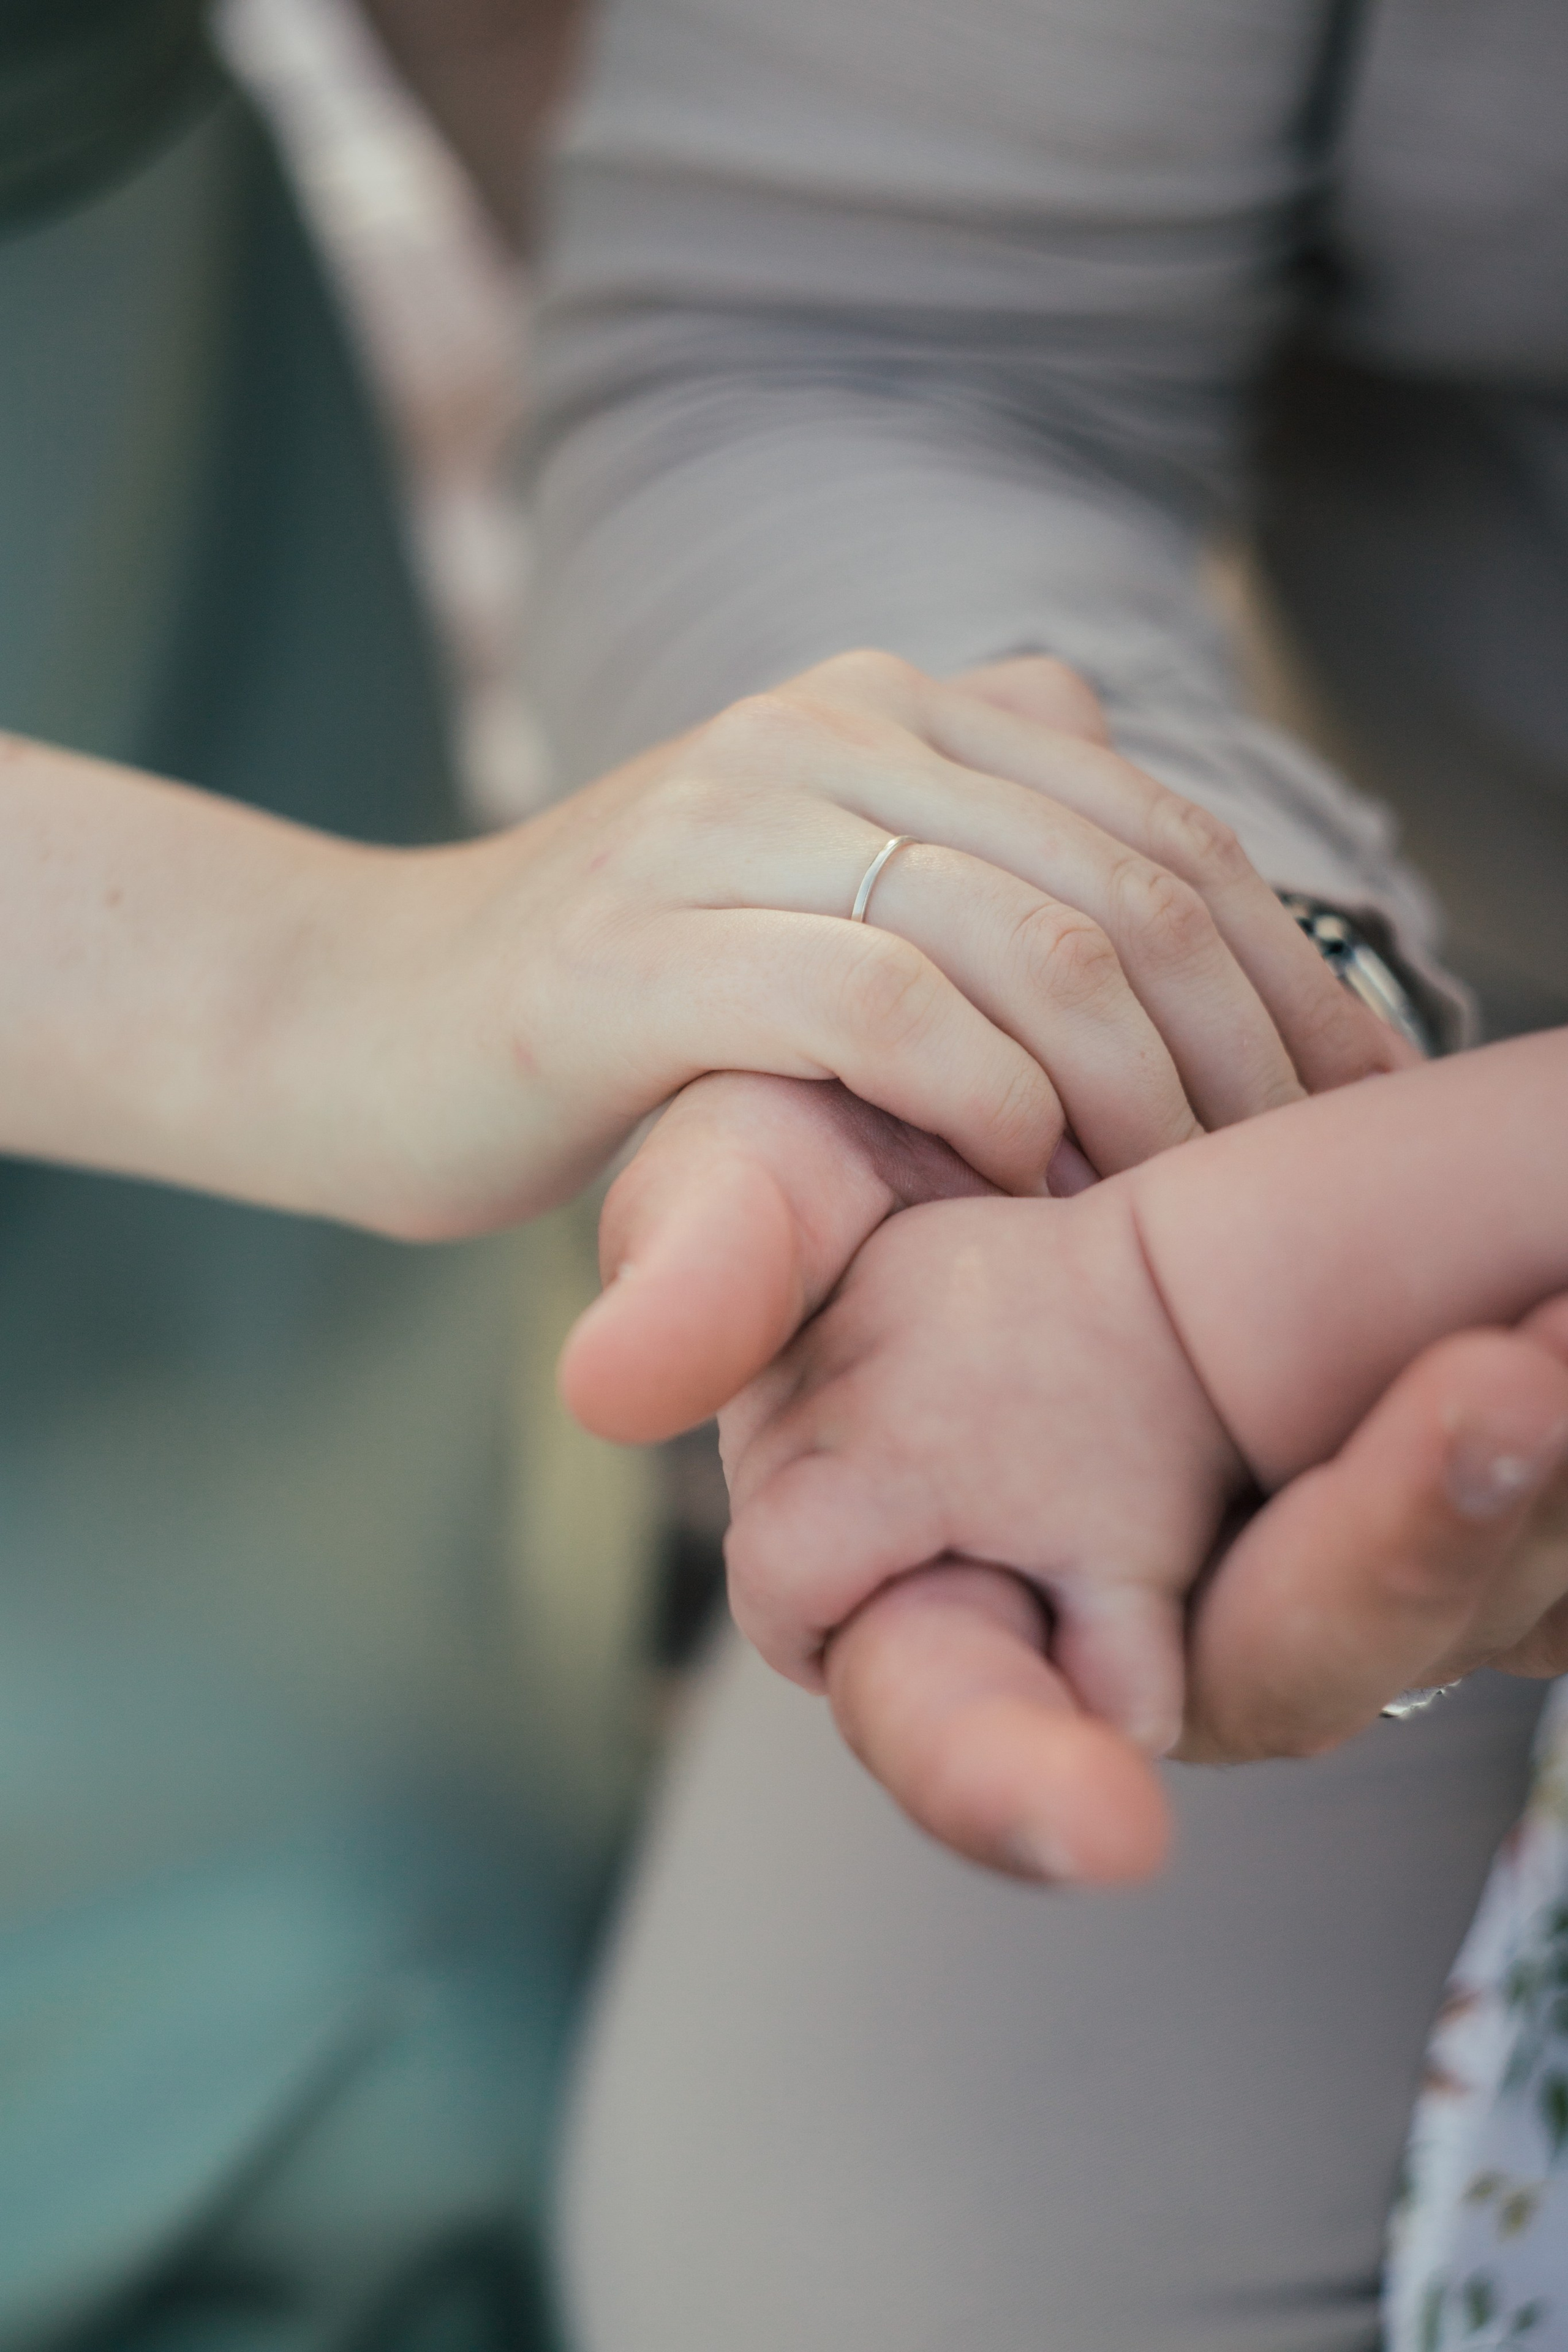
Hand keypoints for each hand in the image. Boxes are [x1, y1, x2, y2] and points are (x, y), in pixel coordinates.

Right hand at [364, 647, 1400, 1234]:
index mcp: (881, 706)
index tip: (1343, 1104)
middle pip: (1122, 879)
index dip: (1287, 971)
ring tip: (1164, 1205)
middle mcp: (817, 729)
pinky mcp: (638, 952)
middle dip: (1238, 1050)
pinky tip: (1017, 1170)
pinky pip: (879, 1004)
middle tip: (1277, 1185)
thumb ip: (949, 816)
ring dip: (1130, 1091)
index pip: (1161, 823)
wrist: (358, 1015)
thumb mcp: (801, 881)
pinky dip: (982, 1096)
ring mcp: (721, 826)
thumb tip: (1104, 751)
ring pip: (1021, 936)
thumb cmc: (615, 991)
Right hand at [564, 1074, 1567, 1885]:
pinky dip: (1543, 1436)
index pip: (964, 1726)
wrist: (1005, 1123)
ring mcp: (1282, 1578)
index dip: (1016, 1781)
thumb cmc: (831, 1165)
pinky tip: (1564, 1313)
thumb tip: (614, 1376)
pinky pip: (1521, 1530)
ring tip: (1554, 1339)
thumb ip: (709, 1270)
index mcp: (934, 1596)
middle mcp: (1128, 1636)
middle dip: (1391, 1557)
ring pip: (1434, 1598)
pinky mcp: (1409, 1513)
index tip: (1096, 1818)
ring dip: (1506, 1483)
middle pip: (1284, 1665)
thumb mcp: (754, 1176)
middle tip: (1507, 1404)